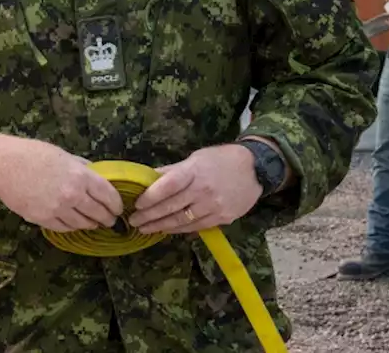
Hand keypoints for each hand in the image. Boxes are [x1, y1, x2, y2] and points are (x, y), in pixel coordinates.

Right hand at [0, 136, 123, 232]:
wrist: (3, 165)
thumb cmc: (32, 154)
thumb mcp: (62, 155)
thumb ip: (81, 167)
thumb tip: (95, 175)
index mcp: (80, 175)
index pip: (108, 196)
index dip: (117, 205)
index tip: (118, 208)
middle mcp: (72, 195)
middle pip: (99, 214)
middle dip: (107, 218)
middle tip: (109, 220)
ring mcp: (57, 209)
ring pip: (83, 224)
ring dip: (91, 224)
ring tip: (92, 223)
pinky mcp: (43, 219)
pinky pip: (65, 228)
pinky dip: (72, 226)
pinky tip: (74, 223)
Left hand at [128, 145, 261, 233]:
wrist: (255, 169)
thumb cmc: (221, 160)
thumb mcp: (195, 158)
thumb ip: (172, 171)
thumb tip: (147, 178)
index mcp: (194, 171)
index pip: (168, 186)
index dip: (151, 197)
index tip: (137, 204)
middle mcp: (203, 190)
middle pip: (172, 206)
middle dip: (150, 216)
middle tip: (133, 221)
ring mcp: (214, 206)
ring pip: (182, 220)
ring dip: (161, 226)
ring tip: (144, 229)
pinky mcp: (223, 218)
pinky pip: (196, 227)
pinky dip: (178, 230)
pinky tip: (166, 230)